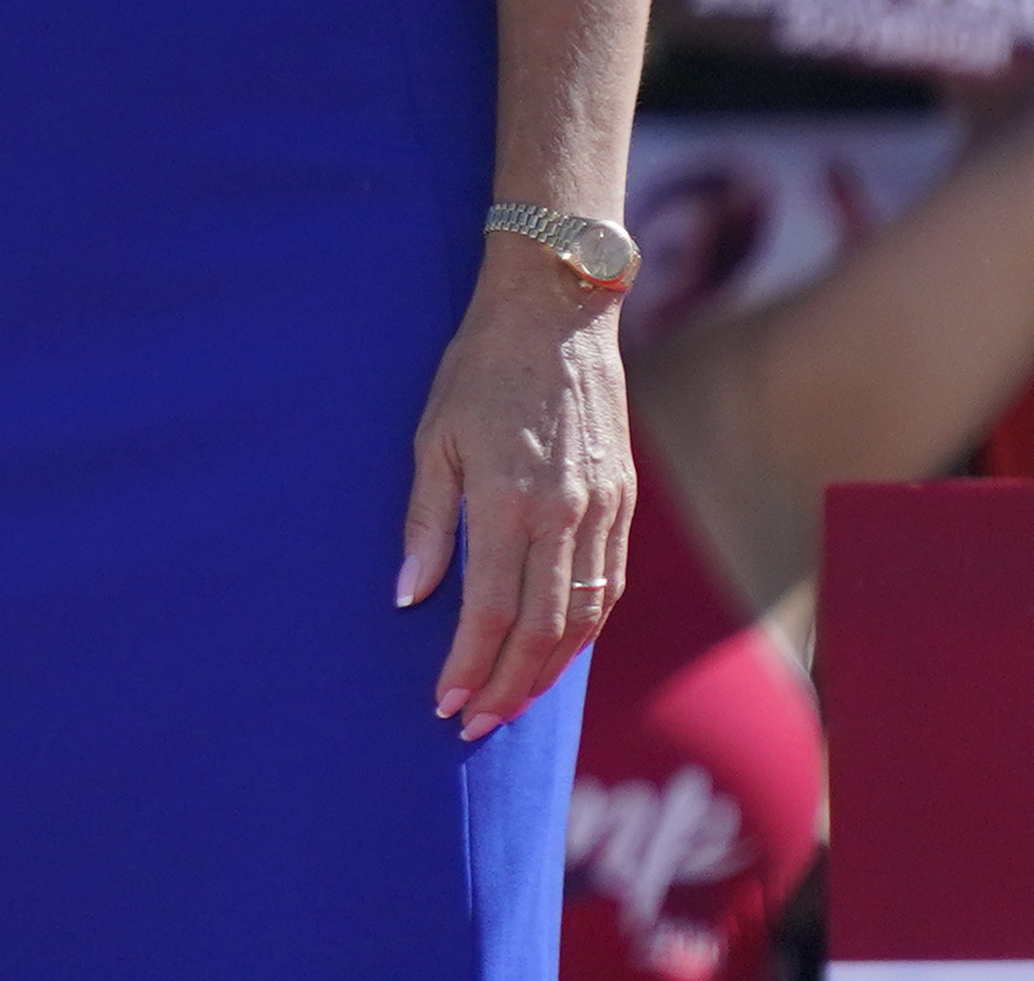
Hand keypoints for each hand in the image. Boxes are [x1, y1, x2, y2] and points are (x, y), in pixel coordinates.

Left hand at [401, 251, 631, 738]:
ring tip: (510, 700)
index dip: (468, 665)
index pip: (491, 611)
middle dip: (506, 686)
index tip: (444, 703)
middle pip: (541, 631)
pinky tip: (557, 650)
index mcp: (510, 500)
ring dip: (547, 670)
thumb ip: (425, 523)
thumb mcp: (433, 438)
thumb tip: (409, 597)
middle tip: (474, 723)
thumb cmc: (480, 369)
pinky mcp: (624, 502)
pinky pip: (608, 585)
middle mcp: (564, 515)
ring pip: (583, 618)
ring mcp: (603, 511)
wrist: (556, 311)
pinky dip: (583, 630)